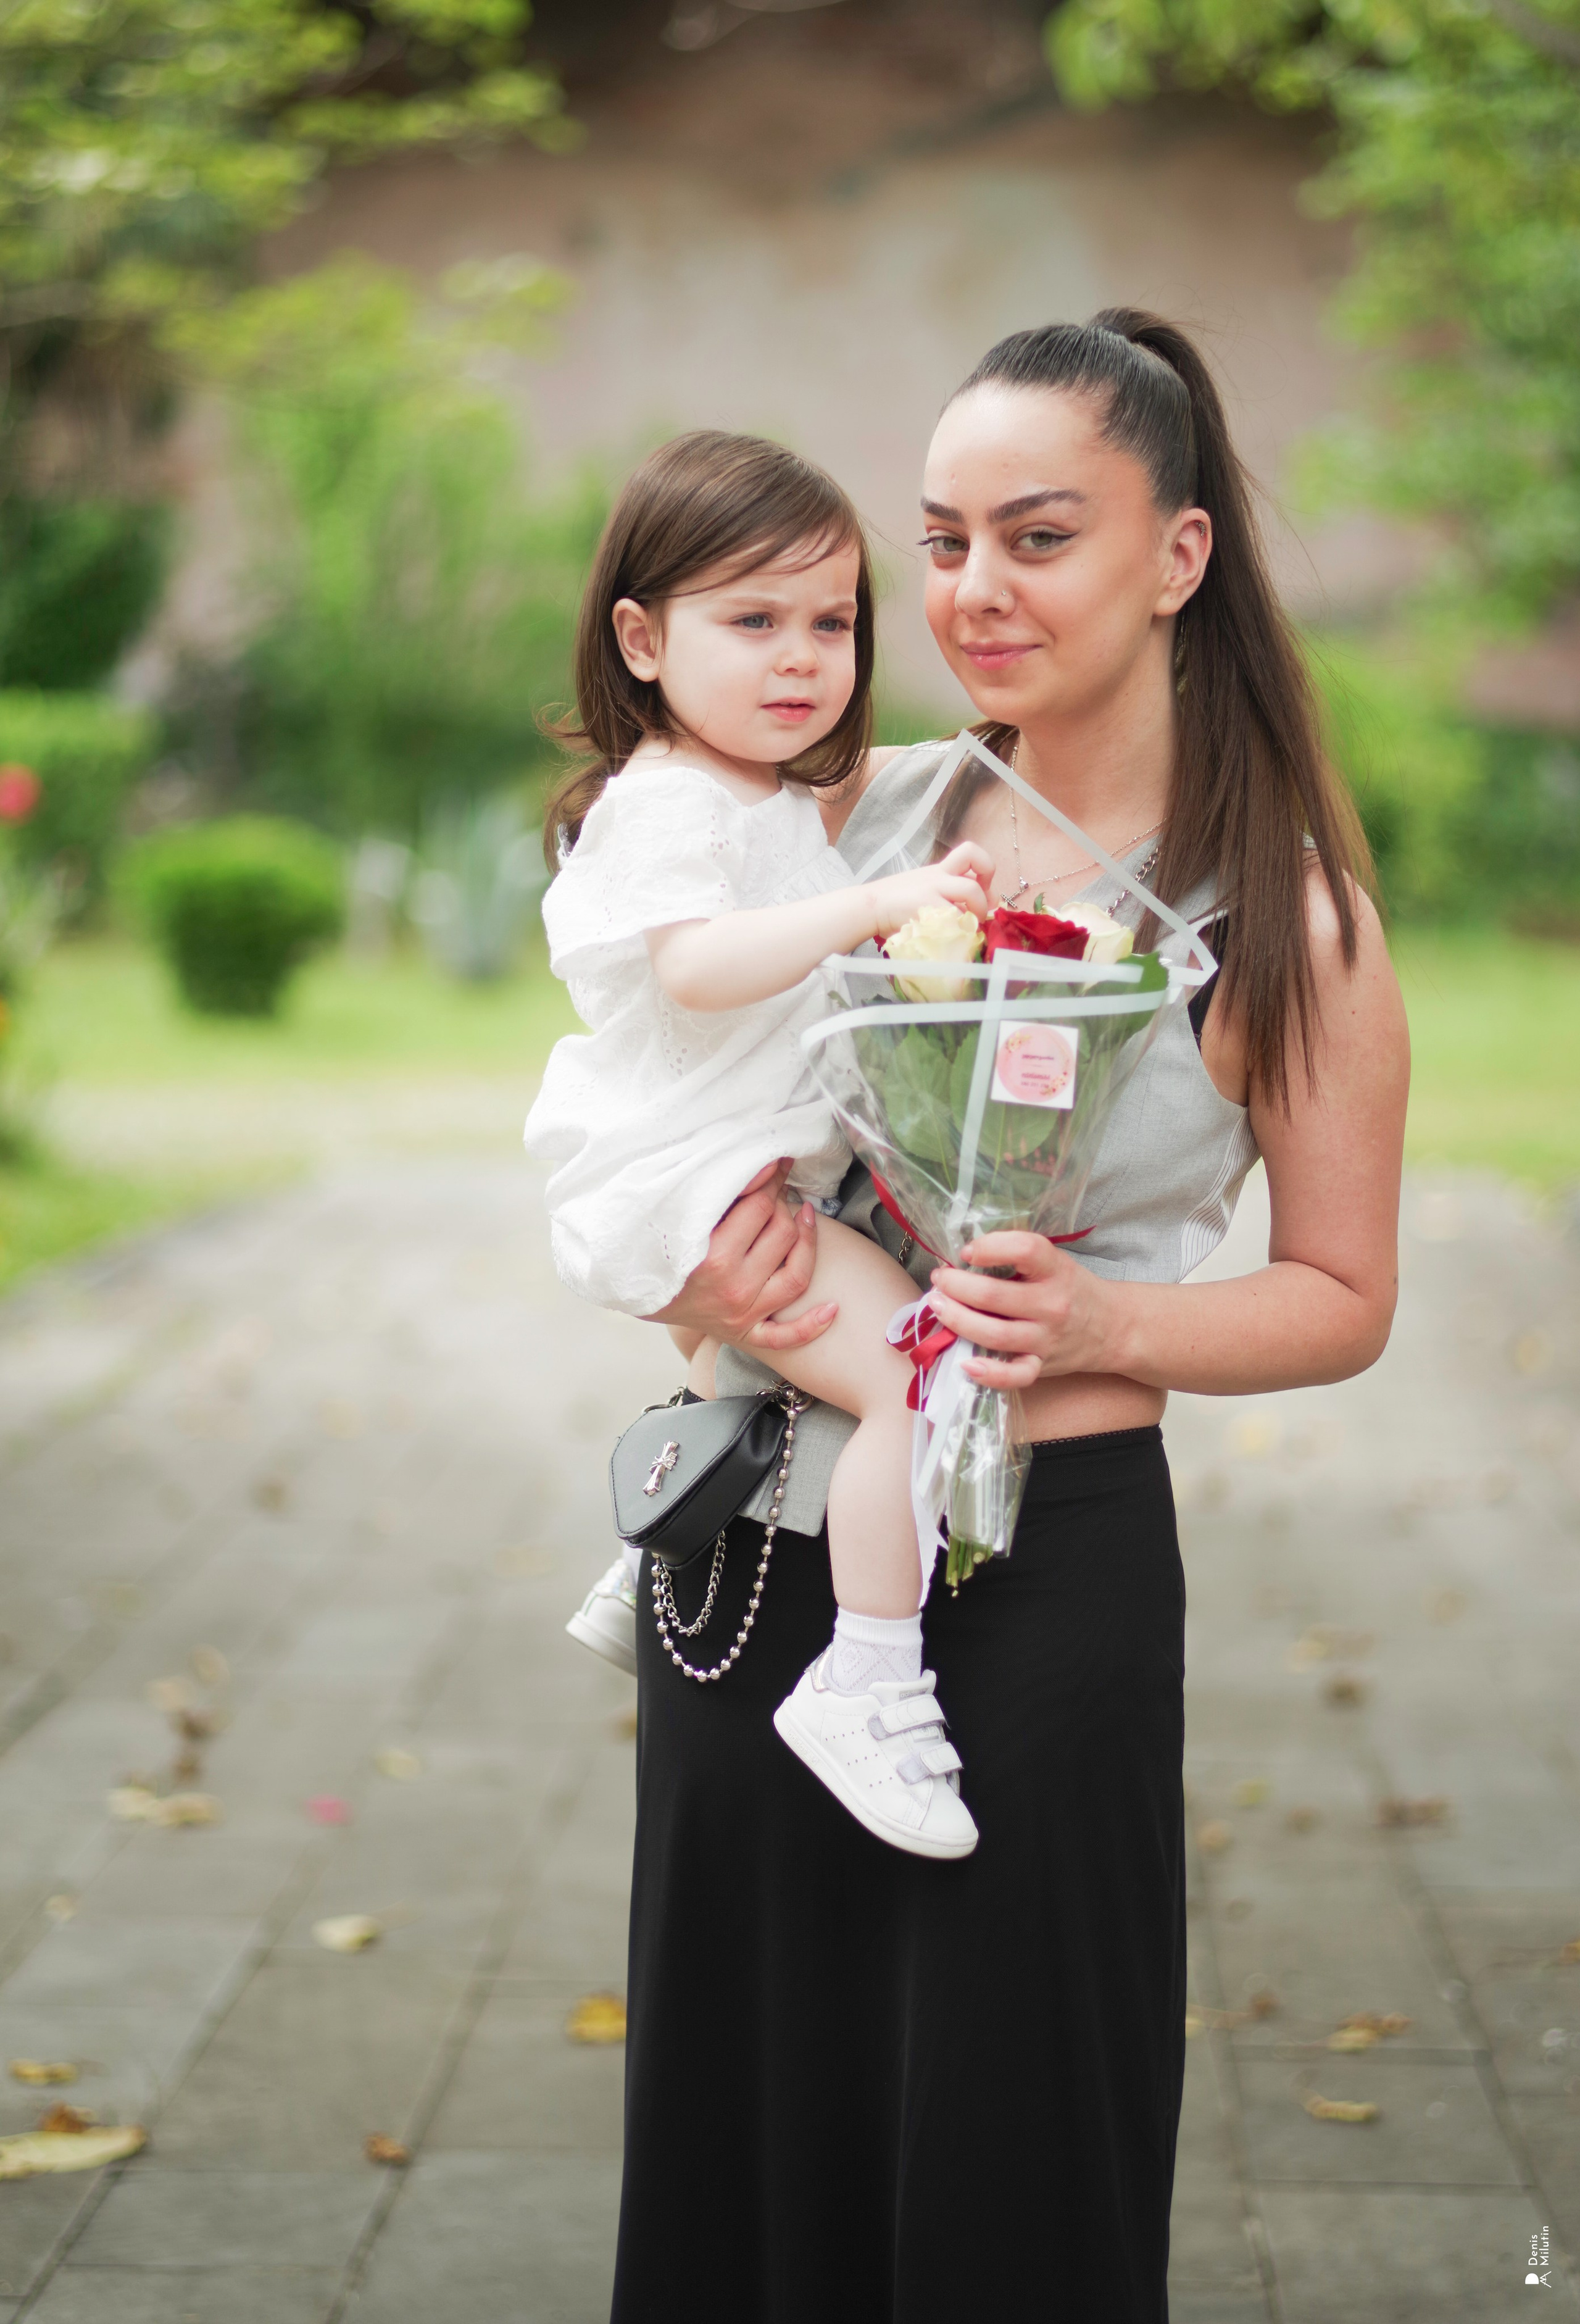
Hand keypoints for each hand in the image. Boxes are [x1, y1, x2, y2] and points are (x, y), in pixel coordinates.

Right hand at [644, 1159, 837, 1352]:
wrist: (635, 1291)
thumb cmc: (657, 1249)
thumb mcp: (683, 1214)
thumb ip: (728, 1192)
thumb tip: (770, 1166)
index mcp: (713, 1257)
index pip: (761, 1207)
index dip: (772, 1179)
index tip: (778, 1163)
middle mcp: (733, 1289)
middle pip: (782, 1235)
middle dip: (783, 1206)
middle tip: (776, 1192)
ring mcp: (742, 1314)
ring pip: (796, 1276)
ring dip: (808, 1244)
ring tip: (805, 1220)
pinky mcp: (746, 1334)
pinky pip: (787, 1336)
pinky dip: (813, 1325)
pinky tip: (833, 1308)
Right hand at [867, 843, 994, 940]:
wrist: (869, 906)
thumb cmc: (896, 904)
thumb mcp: (924, 887)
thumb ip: (948, 893)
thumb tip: (976, 911)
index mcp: (940, 870)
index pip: (970, 852)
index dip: (985, 868)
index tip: (983, 887)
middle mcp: (938, 877)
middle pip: (976, 877)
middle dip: (985, 901)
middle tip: (978, 916)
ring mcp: (931, 891)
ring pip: (971, 891)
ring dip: (977, 914)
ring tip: (967, 928)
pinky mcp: (924, 908)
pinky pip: (954, 917)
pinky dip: (960, 930)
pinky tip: (952, 938)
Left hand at [924, 1233, 1118, 1389]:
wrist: (1111, 1327)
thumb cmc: (1071, 1289)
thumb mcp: (1055, 1262)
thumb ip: (1018, 1256)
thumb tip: (964, 1254)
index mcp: (1056, 1270)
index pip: (1025, 1250)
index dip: (989, 1247)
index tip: (966, 1251)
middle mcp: (1052, 1305)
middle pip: (994, 1296)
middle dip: (956, 1286)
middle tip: (939, 1279)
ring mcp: (1046, 1339)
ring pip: (994, 1334)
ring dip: (957, 1320)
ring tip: (937, 1306)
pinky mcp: (1042, 1366)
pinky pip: (1015, 1376)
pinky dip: (988, 1374)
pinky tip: (965, 1363)